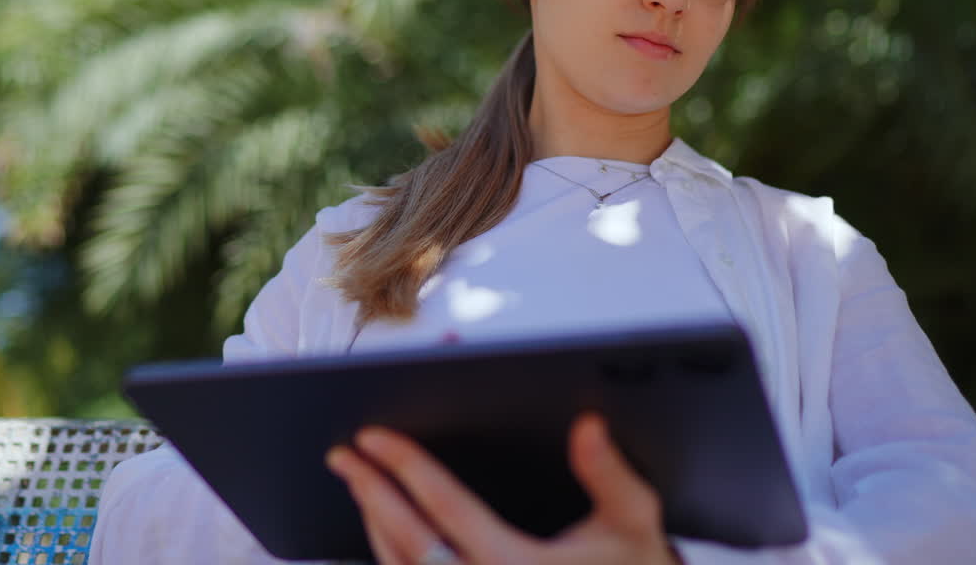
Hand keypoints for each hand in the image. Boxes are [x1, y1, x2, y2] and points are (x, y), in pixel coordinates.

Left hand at [325, 413, 681, 564]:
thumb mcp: (633, 523)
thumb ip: (609, 473)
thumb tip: (588, 424)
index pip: (446, 507)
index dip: (406, 465)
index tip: (373, 436)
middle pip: (408, 541)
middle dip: (370, 491)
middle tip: (342, 454)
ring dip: (373, 525)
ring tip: (357, 482)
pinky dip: (391, 557)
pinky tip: (383, 529)